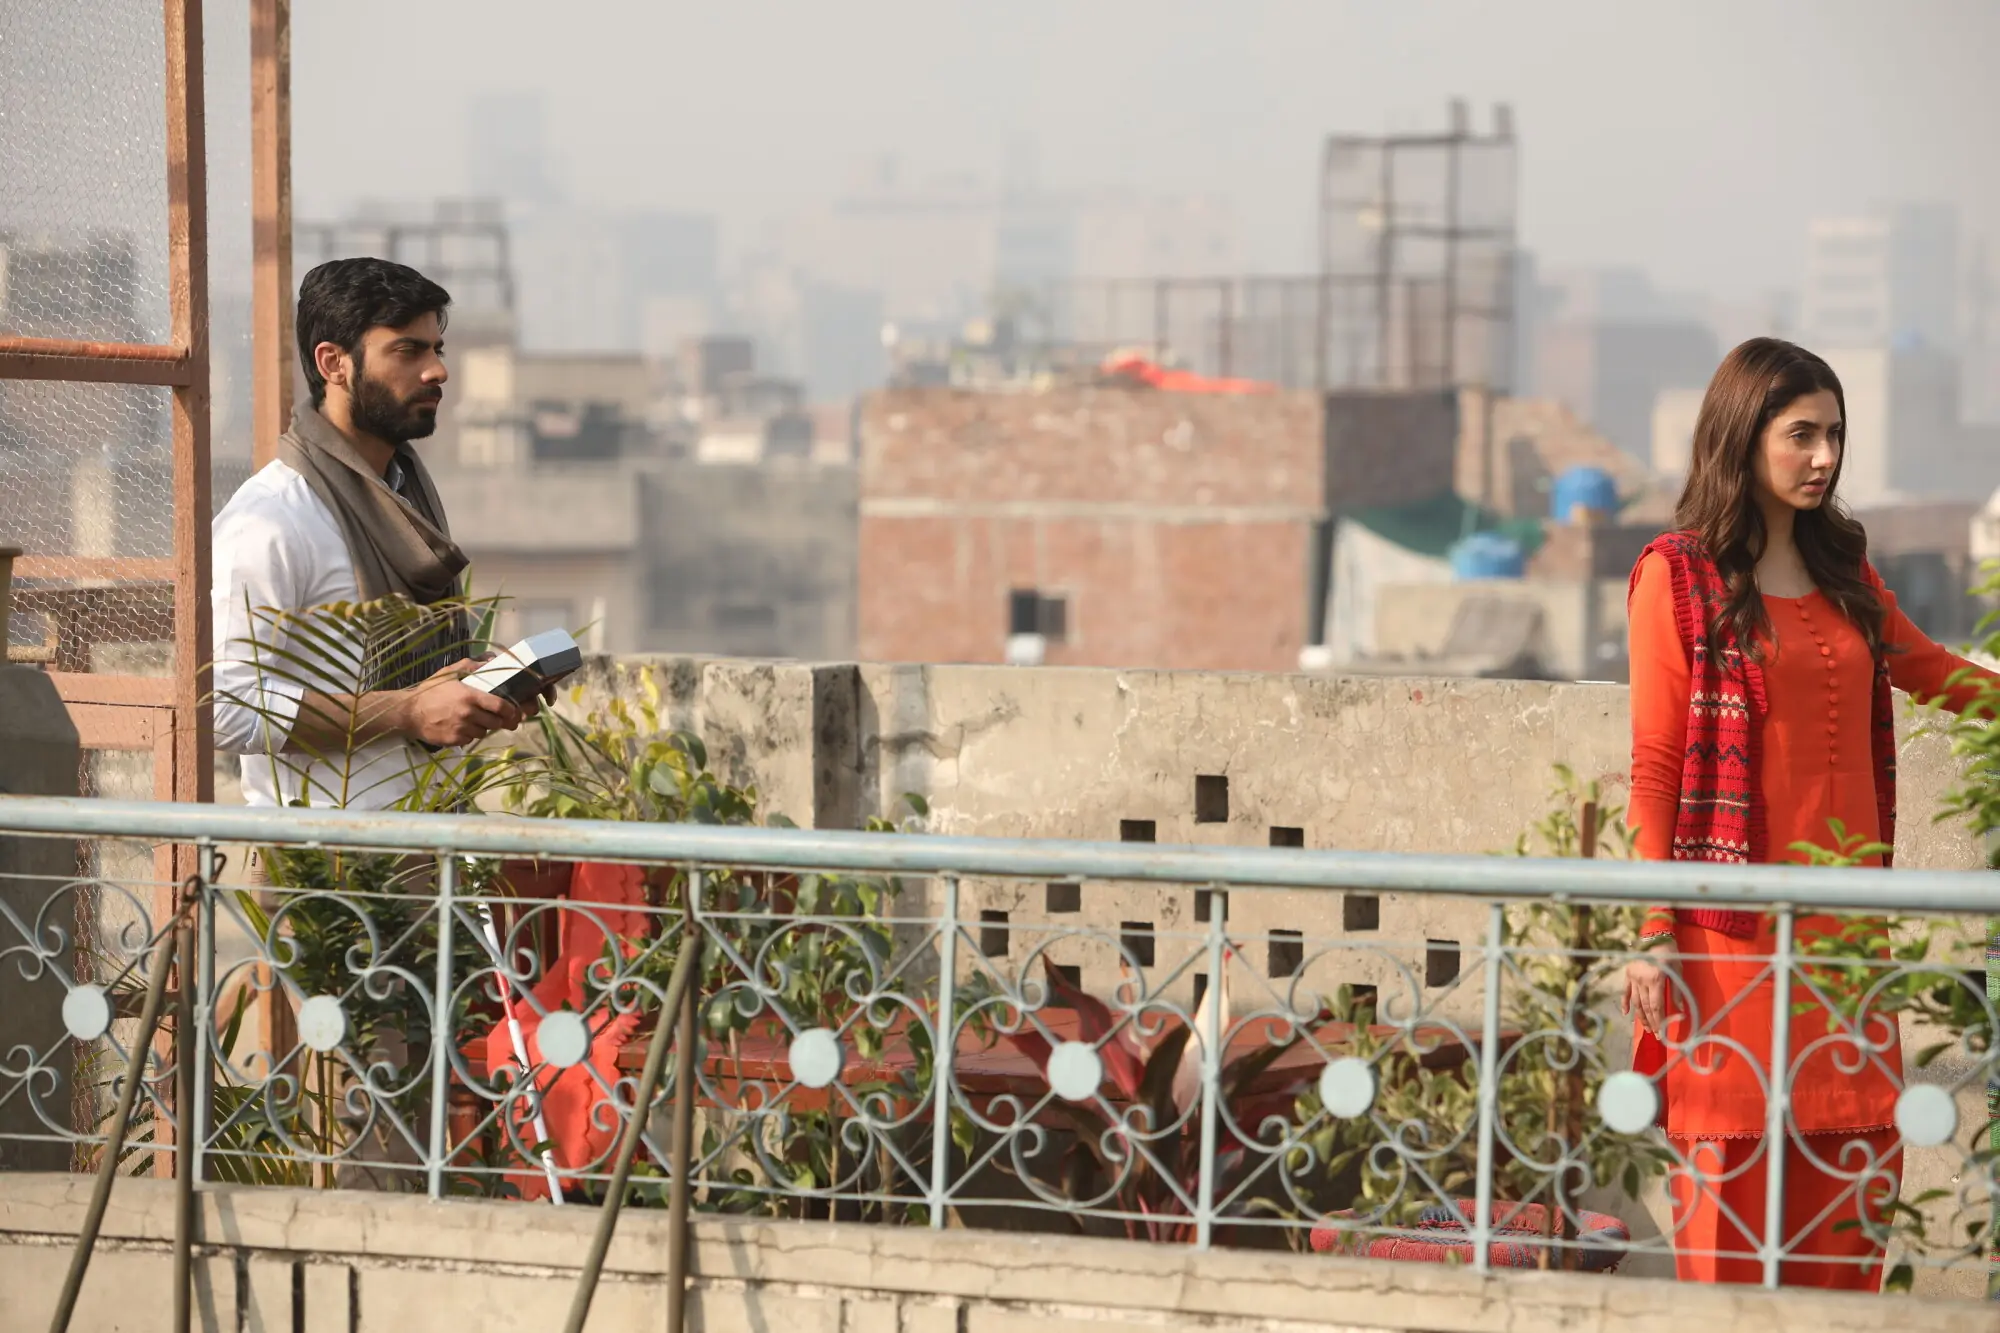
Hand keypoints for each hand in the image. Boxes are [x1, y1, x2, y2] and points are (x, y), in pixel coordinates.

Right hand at [391, 658, 526, 747]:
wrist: (409, 712)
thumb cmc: (430, 691)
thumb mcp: (449, 673)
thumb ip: (470, 666)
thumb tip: (491, 660)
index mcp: (470, 696)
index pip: (500, 706)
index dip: (510, 710)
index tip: (512, 710)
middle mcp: (468, 714)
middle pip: (495, 722)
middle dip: (497, 720)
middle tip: (493, 716)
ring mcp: (461, 729)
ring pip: (483, 732)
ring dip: (483, 727)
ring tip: (474, 720)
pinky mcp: (454, 740)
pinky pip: (470, 739)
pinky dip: (469, 735)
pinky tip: (461, 727)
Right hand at [1621, 949, 1673, 1039]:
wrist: (1655, 936)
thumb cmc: (1670, 954)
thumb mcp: (1677, 971)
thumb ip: (1677, 991)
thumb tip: (1680, 1010)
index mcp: (1656, 980)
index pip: (1656, 1006)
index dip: (1659, 1021)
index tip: (1661, 1032)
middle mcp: (1642, 980)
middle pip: (1646, 1006)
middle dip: (1651, 1022)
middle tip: (1655, 1034)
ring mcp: (1633, 977)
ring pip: (1636, 1002)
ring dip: (1640, 1016)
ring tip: (1645, 1028)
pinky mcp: (1628, 973)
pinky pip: (1625, 991)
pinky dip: (1625, 1002)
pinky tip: (1626, 1014)